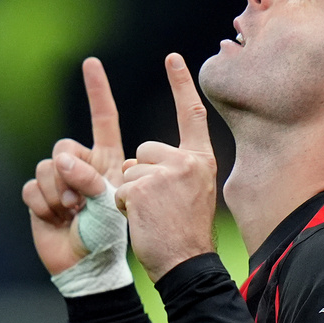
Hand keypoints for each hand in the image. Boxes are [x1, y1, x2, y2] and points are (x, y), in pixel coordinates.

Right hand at [22, 57, 125, 274]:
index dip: (97, 90)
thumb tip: (61, 160)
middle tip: (81, 201)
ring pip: (46, 168)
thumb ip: (88, 177)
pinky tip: (55, 218)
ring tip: (71, 213)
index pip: (103, 118)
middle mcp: (81, 164)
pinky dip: (42, 205)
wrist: (87, 263)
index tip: (91, 62)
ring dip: (57, 193)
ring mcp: (58, 180)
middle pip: (65, 146)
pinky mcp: (37, 196)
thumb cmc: (108, 233)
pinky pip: (31, 187)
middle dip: (71, 174)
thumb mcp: (108, 201)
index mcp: (106, 159)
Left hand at [115, 53, 216, 281]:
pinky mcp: (144, 186)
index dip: (181, 85)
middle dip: (142, 174)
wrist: (186, 264)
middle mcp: (187, 161)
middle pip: (146, 149)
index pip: (191, 114)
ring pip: (130, 170)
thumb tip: (142, 159)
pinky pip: (121, 188)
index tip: (172, 58)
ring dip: (133, 193)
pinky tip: (144, 220)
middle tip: (161, 205)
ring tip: (154, 215)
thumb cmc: (186, 234)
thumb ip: (174, 168)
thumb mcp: (192, 192)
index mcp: (202, 160)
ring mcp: (166, 172)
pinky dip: (124, 206)